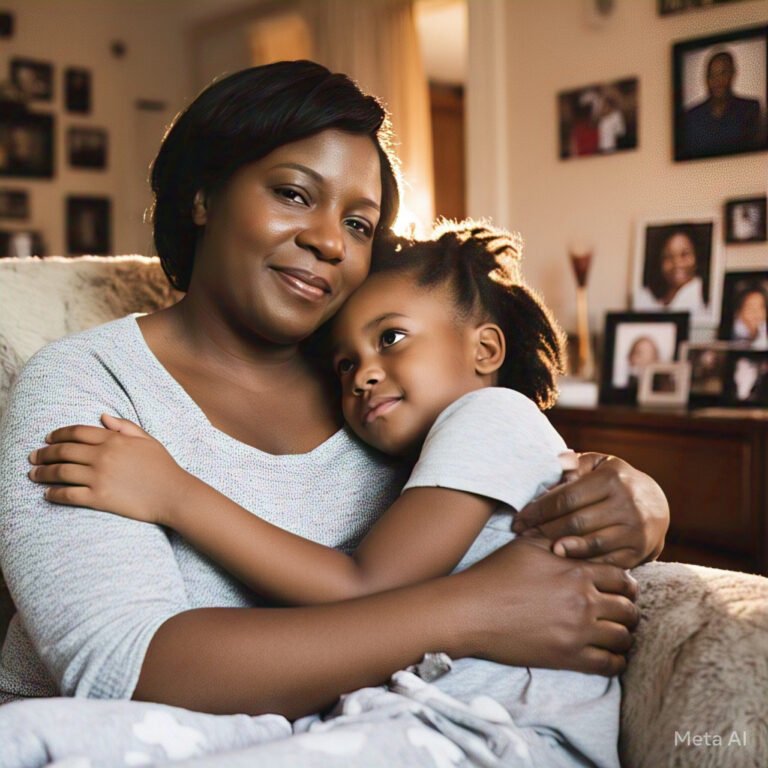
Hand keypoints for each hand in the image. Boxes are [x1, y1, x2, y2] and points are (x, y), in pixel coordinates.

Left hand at [27, 415, 187, 524]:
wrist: (173, 494)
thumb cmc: (163, 467)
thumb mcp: (147, 440)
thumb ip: (124, 426)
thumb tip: (102, 416)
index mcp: (114, 440)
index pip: (77, 432)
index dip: (58, 435)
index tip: (48, 439)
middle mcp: (103, 456)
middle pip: (63, 451)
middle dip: (44, 453)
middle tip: (33, 457)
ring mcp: (99, 477)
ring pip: (61, 472)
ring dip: (43, 473)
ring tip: (34, 475)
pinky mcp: (98, 498)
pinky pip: (68, 494)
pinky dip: (54, 494)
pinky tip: (47, 494)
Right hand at [456, 534, 639, 675]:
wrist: (471, 610)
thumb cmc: (495, 574)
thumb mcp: (527, 545)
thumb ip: (557, 539)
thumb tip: (570, 534)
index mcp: (577, 571)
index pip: (623, 578)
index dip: (626, 583)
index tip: (620, 589)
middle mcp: (584, 601)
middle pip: (629, 608)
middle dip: (629, 610)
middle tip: (620, 613)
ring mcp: (577, 631)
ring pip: (624, 638)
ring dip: (623, 636)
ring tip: (615, 634)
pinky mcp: (567, 657)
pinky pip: (609, 665)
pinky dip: (615, 661)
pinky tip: (608, 656)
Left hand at [513, 452, 668, 568]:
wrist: (657, 505)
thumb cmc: (615, 482)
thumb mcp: (598, 465)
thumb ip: (574, 465)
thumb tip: (553, 464)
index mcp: (612, 479)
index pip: (567, 497)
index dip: (539, 510)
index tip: (519, 519)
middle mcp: (627, 503)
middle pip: (575, 522)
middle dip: (544, 530)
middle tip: (522, 536)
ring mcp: (635, 529)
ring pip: (591, 544)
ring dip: (562, 549)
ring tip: (541, 549)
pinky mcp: (640, 550)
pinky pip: (607, 561)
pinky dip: (584, 563)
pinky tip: (566, 563)